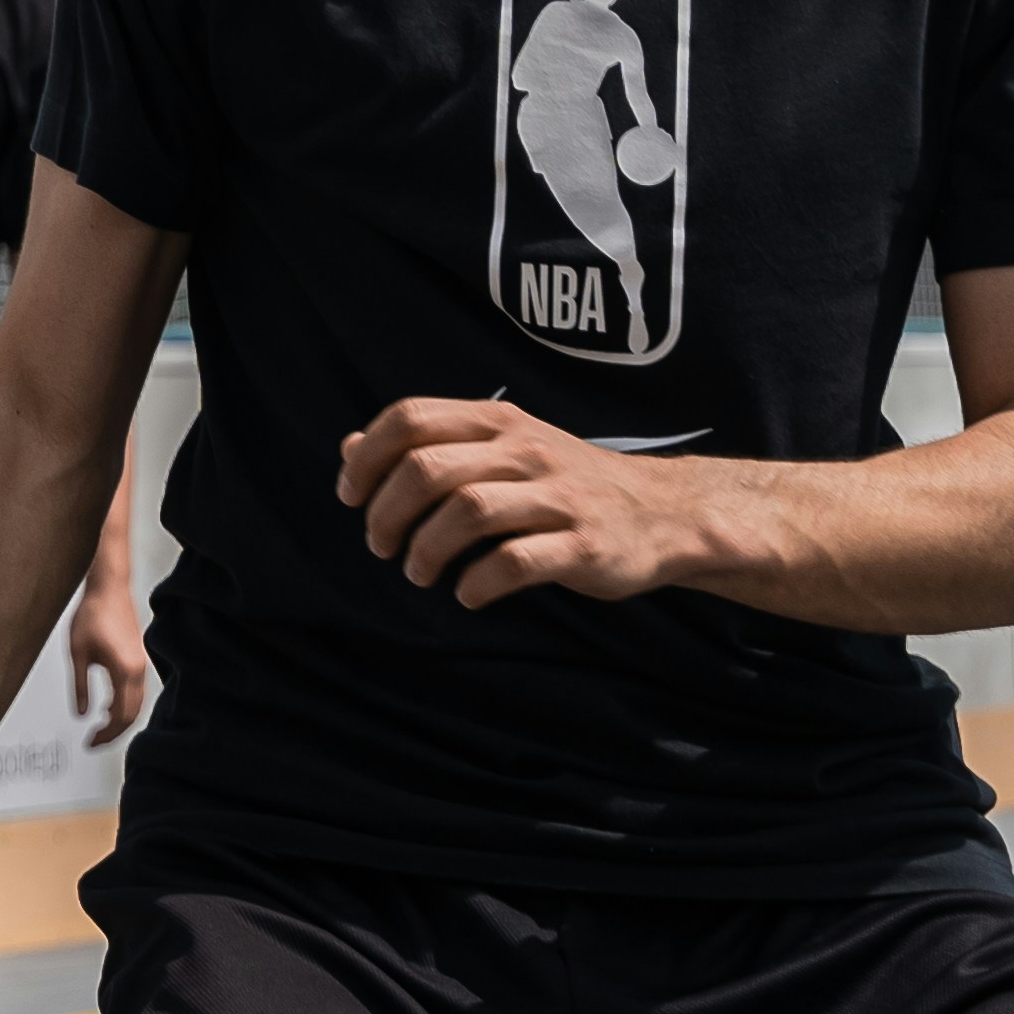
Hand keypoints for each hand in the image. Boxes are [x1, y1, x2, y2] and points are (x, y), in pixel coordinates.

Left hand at [68, 570, 149, 740]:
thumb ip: (80, 686)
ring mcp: (141, 664)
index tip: (89, 742)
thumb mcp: (77, 652)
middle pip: (131, 714)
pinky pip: (135, 691)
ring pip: (136, 704)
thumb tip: (82, 715)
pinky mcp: (138, 659)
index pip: (119, 716)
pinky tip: (106, 707)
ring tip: (98, 728)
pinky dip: (123, 705)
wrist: (108, 587)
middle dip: (113, 732)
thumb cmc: (91, 613)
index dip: (105, 734)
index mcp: (124, 670)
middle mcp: (138, 670)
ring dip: (119, 719)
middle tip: (93, 741)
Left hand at [338, 395, 687, 606]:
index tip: (349, 497)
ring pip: (468, 510)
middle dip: (387, 511)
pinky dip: (478, 582)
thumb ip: (431, 445)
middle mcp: (526, 450)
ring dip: (426, 548)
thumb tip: (350, 448)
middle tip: (379, 546)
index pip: (411, 418)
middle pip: (429, 467)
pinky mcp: (583, 546)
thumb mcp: (502, 448)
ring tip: (418, 573)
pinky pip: (516, 561)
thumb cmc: (565, 483)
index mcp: (499, 422)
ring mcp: (557, 497)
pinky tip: (467, 595)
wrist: (664, 512)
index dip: (367, 456)